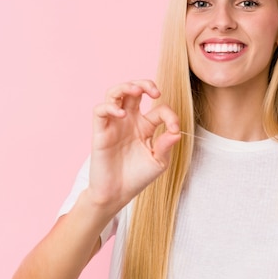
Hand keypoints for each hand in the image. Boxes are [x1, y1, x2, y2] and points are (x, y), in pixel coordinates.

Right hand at [87, 80, 180, 212]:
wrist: (117, 194)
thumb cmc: (138, 177)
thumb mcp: (158, 162)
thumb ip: (166, 146)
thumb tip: (177, 132)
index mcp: (145, 126)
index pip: (159, 109)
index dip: (170, 115)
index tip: (174, 128)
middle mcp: (129, 121)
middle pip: (133, 91)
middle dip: (144, 84)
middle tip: (154, 91)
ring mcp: (114, 124)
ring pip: (114, 94)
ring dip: (125, 87)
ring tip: (137, 91)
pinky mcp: (100, 132)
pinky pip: (100, 110)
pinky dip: (110, 107)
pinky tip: (122, 113)